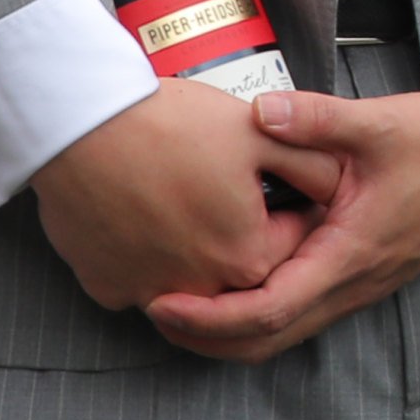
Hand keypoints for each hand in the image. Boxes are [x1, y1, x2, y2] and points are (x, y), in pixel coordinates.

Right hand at [30, 80, 345, 309]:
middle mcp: (197, 291)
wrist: (82, 126)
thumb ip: (312, 164)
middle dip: (244, 231)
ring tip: (187, 195)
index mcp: (245, 258)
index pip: (290, 245)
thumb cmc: (172, 126)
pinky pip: (140, 278)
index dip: (289, 208)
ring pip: (189, 281)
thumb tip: (337, 185)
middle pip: (239, 270)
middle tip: (227, 187)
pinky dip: (148, 254)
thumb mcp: (260, 135)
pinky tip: (146, 211)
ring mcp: (143, 293)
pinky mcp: (103, 286)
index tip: (272, 181)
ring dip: (196, 248)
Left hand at [141, 91, 419, 362]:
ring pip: (281, 333)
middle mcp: (354, 283)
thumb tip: (258, 112)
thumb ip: (316, 119)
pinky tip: (232, 277)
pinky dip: (254, 311)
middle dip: (203, 335)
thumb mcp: (382, 122)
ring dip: (226, 328)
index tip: (160, 301)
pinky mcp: (362, 273)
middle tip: (152, 307)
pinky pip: (299, 311)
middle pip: (265, 341)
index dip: (208, 316)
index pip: (268, 311)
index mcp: (353, 254)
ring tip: (181, 298)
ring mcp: (360, 284)